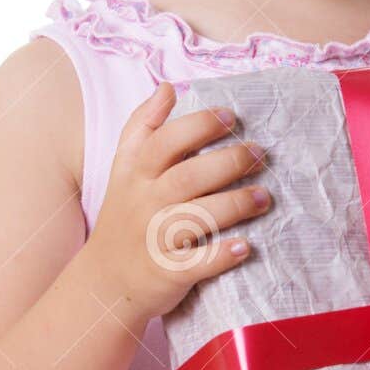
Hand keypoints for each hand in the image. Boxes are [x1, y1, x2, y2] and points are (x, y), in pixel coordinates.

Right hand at [86, 84, 271, 322]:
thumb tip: (167, 87)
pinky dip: (221, 255)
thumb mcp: (123, 169)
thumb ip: (142, 126)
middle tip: (259, 153)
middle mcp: (144, 203)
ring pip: (198, 217)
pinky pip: (197, 264)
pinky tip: (245, 247)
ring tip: (265, 197)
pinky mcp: (167, 272)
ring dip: (236, 204)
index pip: (164, 142)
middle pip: (188, 177)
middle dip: (229, 161)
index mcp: (135, 174)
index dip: (199, 126)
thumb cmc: (125, 216)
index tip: (231, 116)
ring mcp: (155, 238)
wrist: (104, 282)